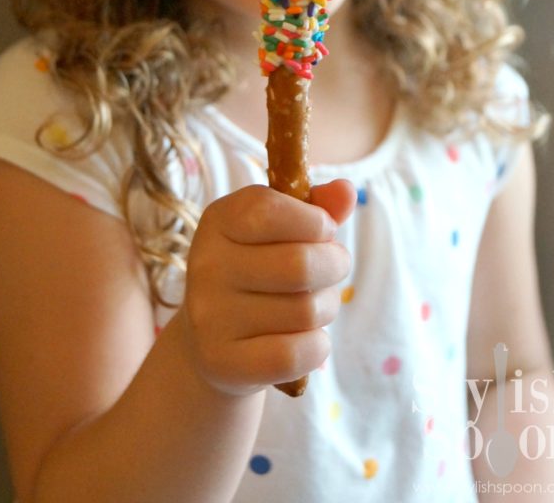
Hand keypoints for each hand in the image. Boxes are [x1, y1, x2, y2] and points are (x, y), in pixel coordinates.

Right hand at [179, 179, 355, 395]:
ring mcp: (209, 316)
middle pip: (300, 265)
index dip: (314, 220)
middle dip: (335, 265)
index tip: (323, 230)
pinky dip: (317, 347)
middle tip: (333, 267)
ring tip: (315, 304)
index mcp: (219, 220)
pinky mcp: (222, 362)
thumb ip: (316, 208)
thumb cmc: (258, 271)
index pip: (270, 209)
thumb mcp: (280, 231)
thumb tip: (347, 191)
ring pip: (306, 311)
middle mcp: (206, 264)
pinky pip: (296, 354)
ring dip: (327, 307)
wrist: (212, 342)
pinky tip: (306, 339)